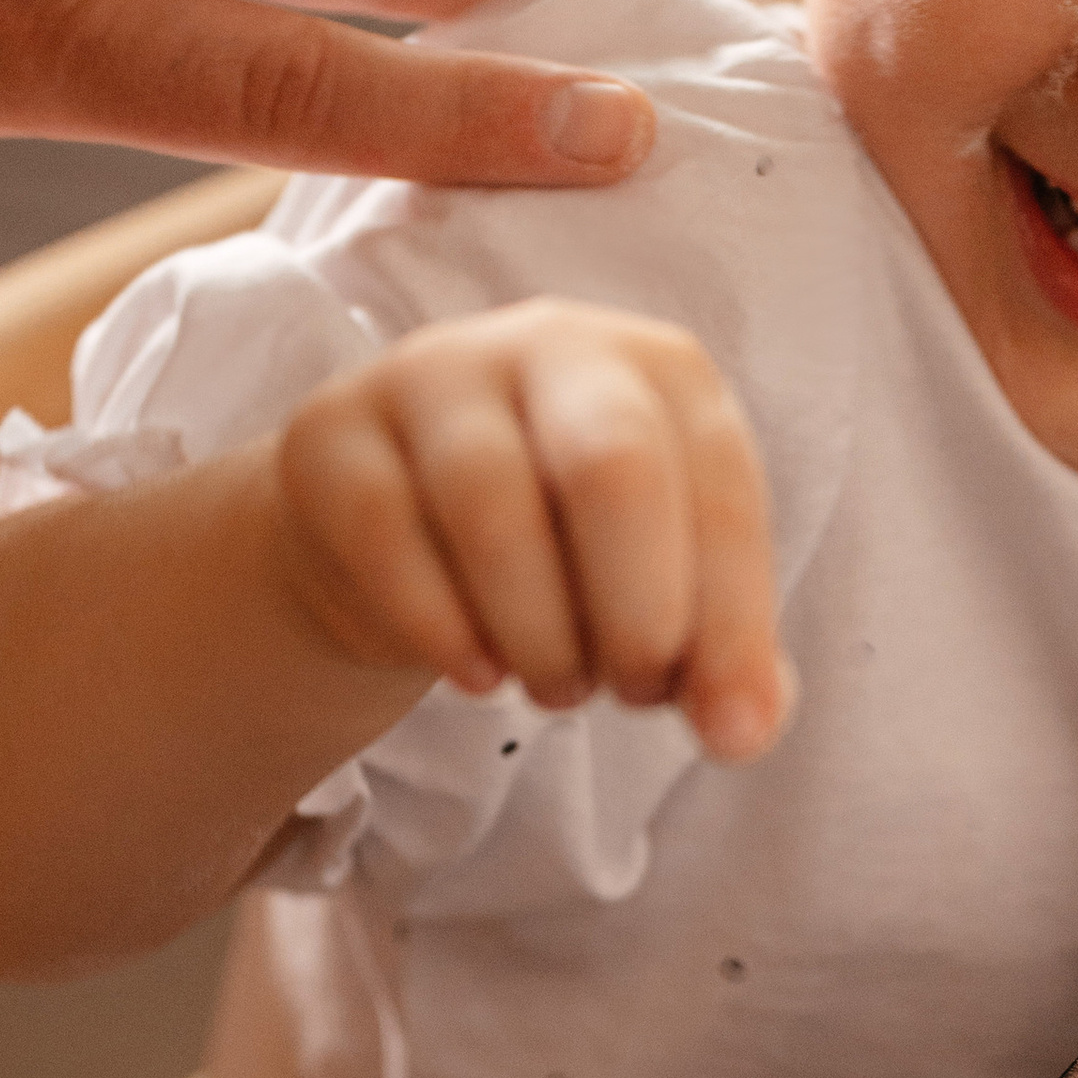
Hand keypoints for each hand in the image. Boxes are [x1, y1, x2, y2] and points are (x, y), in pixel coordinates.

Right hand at [274, 304, 793, 763]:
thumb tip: (743, 728)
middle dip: (639, 612)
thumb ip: (717, 650)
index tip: (729, 731)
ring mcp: (432, 376)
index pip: (720, 488)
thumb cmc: (559, 550)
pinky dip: (444, 630)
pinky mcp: (334, 434)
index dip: (733, 622)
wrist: (390, 527)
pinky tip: (480, 675)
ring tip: (556, 687)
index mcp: (661, 372)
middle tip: (636, 695)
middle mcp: (550, 345)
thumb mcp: (658, 583)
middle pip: (611, 463)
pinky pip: (388, 536)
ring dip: (539, 635)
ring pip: (491, 507)